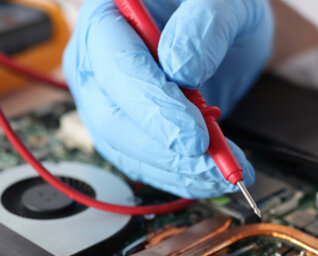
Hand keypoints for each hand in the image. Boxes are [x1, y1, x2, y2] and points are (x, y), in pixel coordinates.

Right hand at [64, 0, 272, 197]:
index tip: (194, 135)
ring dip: (173, 170)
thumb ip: (204, 24)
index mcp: (107, 17)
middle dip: (164, 149)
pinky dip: (175, 175)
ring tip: (221, 173)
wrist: (220, 21)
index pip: (118, 68)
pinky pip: (139, 159)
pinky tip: (206, 177)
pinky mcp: (125, 123)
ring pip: (123, 148)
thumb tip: (182, 69)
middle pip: (112, 117)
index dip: (154, 107)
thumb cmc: (211, 3)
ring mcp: (106, 96)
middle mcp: (95, 59)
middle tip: (212, 164)